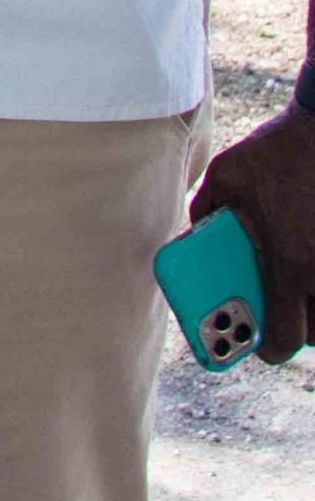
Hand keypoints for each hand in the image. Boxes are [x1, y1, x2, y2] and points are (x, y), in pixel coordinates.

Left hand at [190, 101, 314, 361]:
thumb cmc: (279, 151)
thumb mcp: (229, 176)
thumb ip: (207, 212)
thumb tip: (197, 239)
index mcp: (289, 261)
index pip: (284, 333)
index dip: (268, 348)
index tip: (256, 347)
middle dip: (297, 331)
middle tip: (279, 312)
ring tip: (296, 288)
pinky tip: (311, 255)